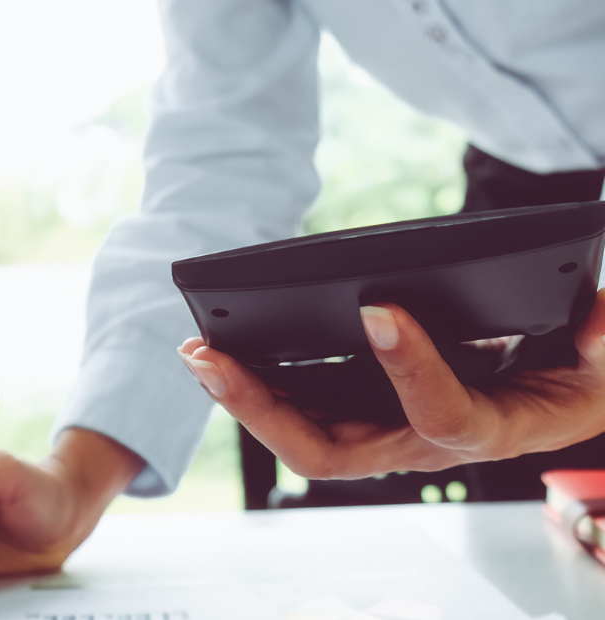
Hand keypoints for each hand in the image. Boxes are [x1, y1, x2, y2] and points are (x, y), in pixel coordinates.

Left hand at [179, 289, 604, 478]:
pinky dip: (255, 384)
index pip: (442, 414)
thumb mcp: (604, 359)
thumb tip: (590, 321)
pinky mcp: (363, 413)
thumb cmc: (580, 370)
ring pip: (301, 439)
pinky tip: (217, 351)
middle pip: (330, 451)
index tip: (378, 311)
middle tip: (211, 357)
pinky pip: (300, 412)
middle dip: (264, 409)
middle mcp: (420, 442)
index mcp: (487, 429)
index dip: (410, 369)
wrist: (565, 388)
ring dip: (244, 398)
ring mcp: (384, 432)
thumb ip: (602, 342)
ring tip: (197, 352)